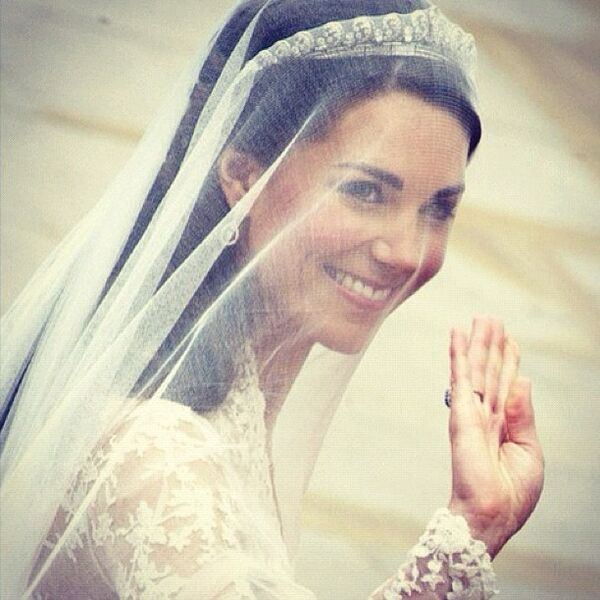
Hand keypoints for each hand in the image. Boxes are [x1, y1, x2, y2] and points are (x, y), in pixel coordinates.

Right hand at [447, 317, 543, 557]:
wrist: (491, 514)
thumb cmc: (511, 492)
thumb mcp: (529, 450)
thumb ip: (523, 414)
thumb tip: (522, 380)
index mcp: (505, 424)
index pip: (507, 384)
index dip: (508, 360)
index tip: (509, 339)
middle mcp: (487, 413)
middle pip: (491, 370)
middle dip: (492, 344)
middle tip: (490, 318)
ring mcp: (473, 410)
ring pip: (477, 367)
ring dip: (477, 341)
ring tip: (479, 317)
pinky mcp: (461, 412)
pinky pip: (460, 376)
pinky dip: (458, 354)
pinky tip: (457, 334)